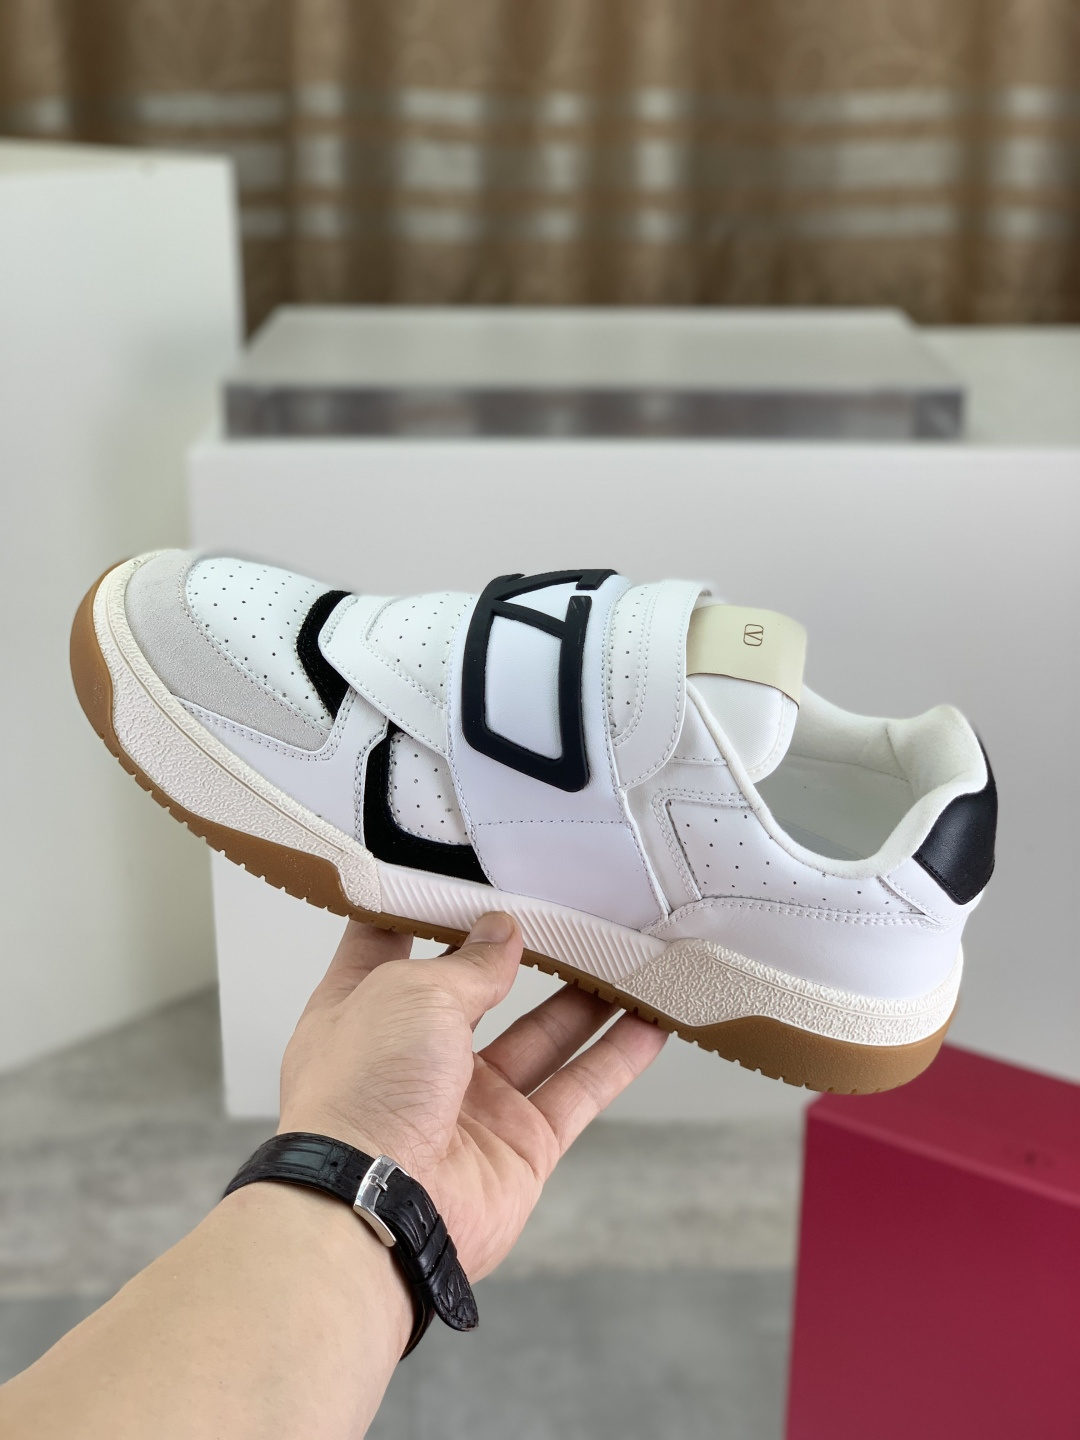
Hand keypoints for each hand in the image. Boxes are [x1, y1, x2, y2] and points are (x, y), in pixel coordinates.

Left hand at [278, 913, 666, 1279]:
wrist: (376, 1209)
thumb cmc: (363, 1092)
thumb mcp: (413, 992)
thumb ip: (470, 963)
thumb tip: (503, 932)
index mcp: (364, 1009)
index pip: (390, 942)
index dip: (423, 906)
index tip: (462, 871)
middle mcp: (415, 1056)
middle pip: (478, 988)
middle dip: (521, 950)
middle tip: (570, 908)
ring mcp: (470, 1103)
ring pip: (542, 1037)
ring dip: (585, 997)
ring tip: (627, 951)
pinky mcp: (520, 1146)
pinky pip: (578, 1090)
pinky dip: (617, 1057)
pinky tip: (651, 1023)